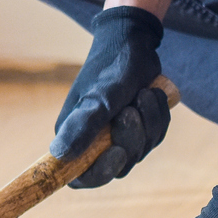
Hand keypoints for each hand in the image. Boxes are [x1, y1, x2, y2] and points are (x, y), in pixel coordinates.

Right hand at [51, 6, 169, 187]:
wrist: (133, 41)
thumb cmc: (112, 66)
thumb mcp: (101, 96)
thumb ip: (83, 126)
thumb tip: (58, 155)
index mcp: (74, 134)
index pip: (80, 176)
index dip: (100, 173)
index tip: (118, 152)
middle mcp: (92, 139)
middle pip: (118, 165)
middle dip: (133, 138)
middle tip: (131, 109)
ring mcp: (116, 134)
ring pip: (140, 152)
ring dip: (149, 124)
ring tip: (144, 94)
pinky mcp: (136, 127)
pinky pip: (153, 138)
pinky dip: (158, 118)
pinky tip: (152, 95)